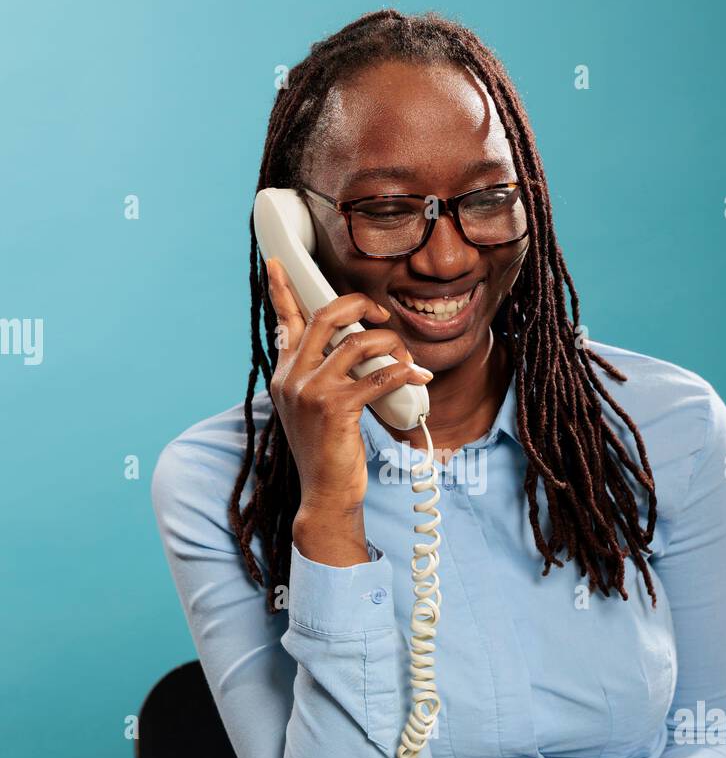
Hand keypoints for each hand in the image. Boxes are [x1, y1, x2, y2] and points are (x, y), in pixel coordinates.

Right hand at [265, 259, 430, 563]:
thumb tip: (352, 347)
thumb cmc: (327, 452)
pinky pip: (378, 375)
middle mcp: (292, 377)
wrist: (324, 495)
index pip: (283, 322)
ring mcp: (311, 392)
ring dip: (390, 344)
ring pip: (358, 342)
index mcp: (284, 374)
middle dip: (358, 305)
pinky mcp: (336, 408)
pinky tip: (416, 376)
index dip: (282, 290)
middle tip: (380, 313)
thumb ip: (323, 375)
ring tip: (404, 358)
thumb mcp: (313, 409)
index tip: (277, 262)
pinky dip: (403, 372)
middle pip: (325, 317)